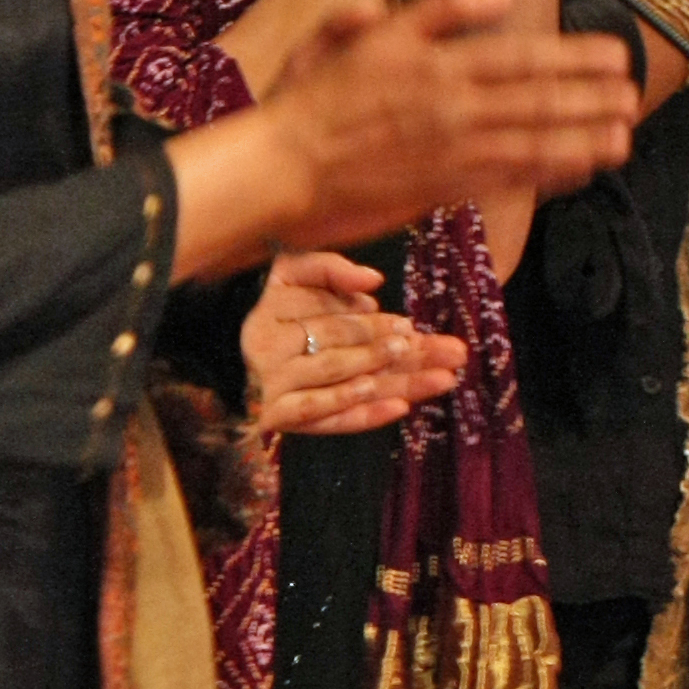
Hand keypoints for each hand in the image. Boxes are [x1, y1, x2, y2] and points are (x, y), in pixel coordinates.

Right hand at [239, 249, 463, 437]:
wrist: (240, 357)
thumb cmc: (284, 308)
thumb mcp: (297, 274)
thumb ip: (329, 268)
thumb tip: (372, 281)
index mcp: (273, 311)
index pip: (332, 322)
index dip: (373, 326)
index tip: (411, 328)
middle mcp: (269, 351)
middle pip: (343, 355)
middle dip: (396, 354)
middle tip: (448, 355)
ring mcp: (275, 387)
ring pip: (342, 386)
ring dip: (393, 383)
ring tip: (438, 378)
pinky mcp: (281, 417)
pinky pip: (326, 420)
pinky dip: (364, 415)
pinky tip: (400, 409)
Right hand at [259, 0, 640, 245]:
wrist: (281, 166)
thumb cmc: (317, 99)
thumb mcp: (369, 33)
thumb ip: (437, 8)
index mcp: (437, 65)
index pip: (521, 56)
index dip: (574, 56)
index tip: (614, 52)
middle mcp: (454, 108)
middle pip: (539, 100)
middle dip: (593, 97)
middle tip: (634, 92)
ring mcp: (453, 153)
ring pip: (534, 142)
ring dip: (585, 138)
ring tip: (624, 134)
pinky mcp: (445, 190)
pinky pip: (511, 179)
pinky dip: (550, 172)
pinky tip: (581, 168)